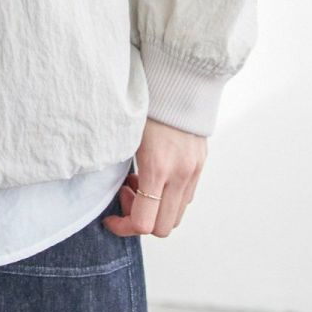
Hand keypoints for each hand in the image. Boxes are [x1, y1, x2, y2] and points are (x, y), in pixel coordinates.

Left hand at [101, 117, 207, 237]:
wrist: (179, 82)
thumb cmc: (147, 105)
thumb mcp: (127, 136)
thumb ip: (122, 167)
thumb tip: (114, 191)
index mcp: (157, 168)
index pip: (144, 223)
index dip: (124, 227)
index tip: (111, 218)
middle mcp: (179, 175)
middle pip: (162, 228)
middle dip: (140, 221)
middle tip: (126, 196)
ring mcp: (193, 172)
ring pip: (176, 216)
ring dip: (156, 210)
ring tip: (140, 183)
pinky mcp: (200, 166)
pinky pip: (186, 199)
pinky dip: (169, 199)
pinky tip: (156, 177)